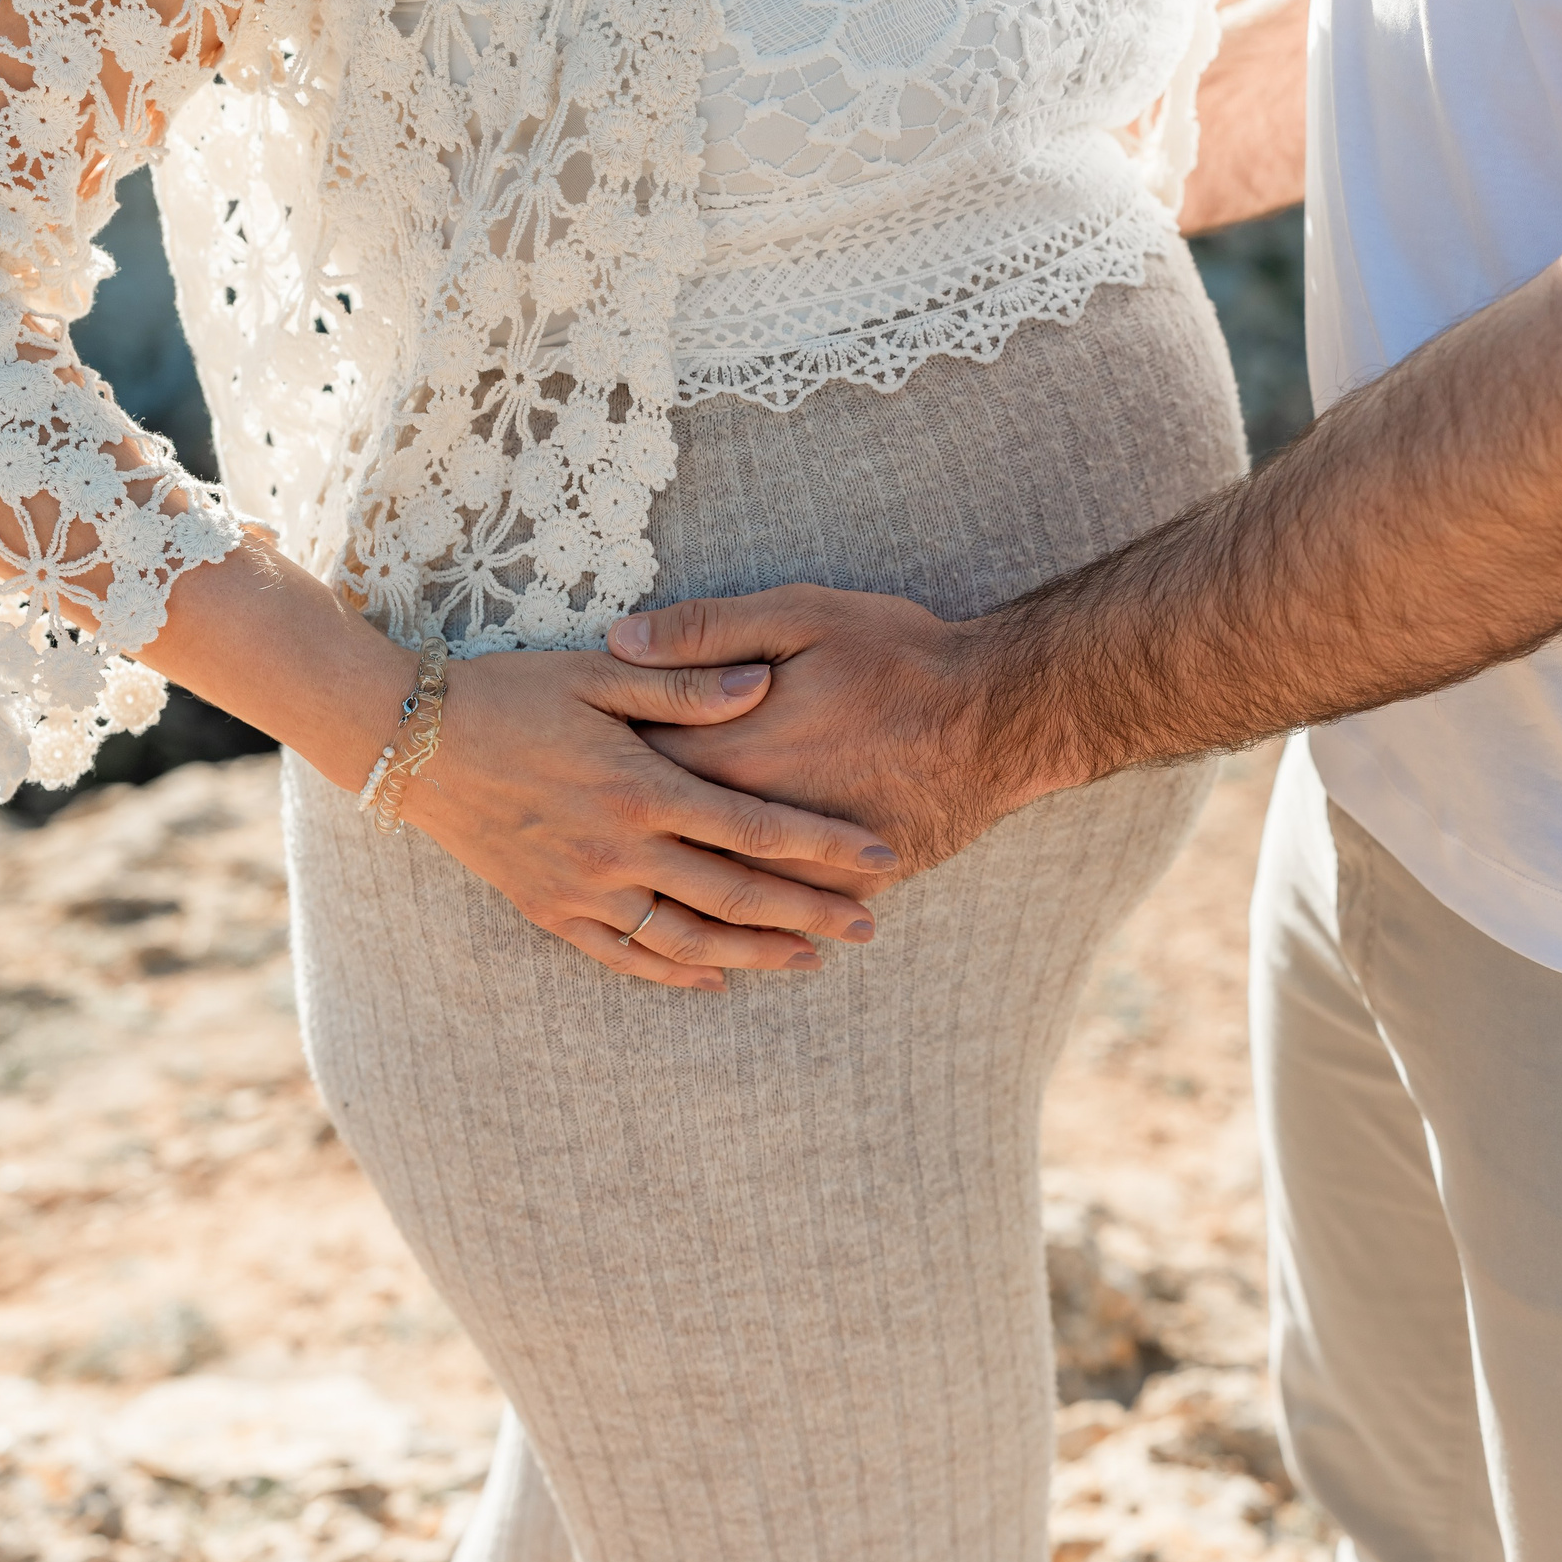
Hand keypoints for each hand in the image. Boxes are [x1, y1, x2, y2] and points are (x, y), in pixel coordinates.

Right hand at [392, 649, 898, 991]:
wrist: (410, 740)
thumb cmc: (511, 691)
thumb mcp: (600, 673)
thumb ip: (686, 683)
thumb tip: (764, 683)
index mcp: (641, 786)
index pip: (755, 826)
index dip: (823, 845)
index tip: (881, 856)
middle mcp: (618, 848)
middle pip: (735, 896)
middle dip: (809, 914)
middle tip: (870, 928)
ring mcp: (582, 888)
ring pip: (687, 940)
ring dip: (754, 954)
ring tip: (809, 961)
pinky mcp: (549, 910)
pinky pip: (624, 957)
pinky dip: (675, 974)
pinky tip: (718, 980)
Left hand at [604, 585, 1043, 890]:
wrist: (1001, 717)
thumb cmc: (901, 655)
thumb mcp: (800, 613)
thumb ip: (706, 632)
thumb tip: (620, 639)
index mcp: (727, 750)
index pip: (634, 768)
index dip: (598, 764)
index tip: (561, 763)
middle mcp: (754, 818)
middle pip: (662, 844)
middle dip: (620, 843)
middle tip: (576, 840)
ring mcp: (802, 860)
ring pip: (718, 898)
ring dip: (675, 902)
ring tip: (622, 896)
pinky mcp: (846, 882)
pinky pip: (777, 916)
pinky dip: (746, 933)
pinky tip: (728, 948)